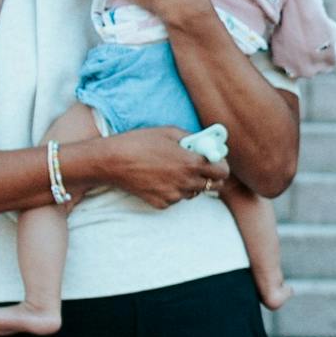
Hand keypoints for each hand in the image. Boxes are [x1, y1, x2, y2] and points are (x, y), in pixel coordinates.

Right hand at [72, 125, 224, 210]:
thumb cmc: (140, 142)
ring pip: (194, 192)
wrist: (112, 162)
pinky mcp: (162, 204)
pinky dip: (173, 190)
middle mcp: (186, 182)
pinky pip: (176, 198)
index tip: (216, 161)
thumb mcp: (169, 132)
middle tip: (199, 167)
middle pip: (213, 185)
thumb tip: (207, 143)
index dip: (221, 165)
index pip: (223, 171)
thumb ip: (193, 139)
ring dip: (190, 183)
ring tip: (172, 170)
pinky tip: (159, 178)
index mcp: (191, 163)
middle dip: (210, 176)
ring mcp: (174, 196)